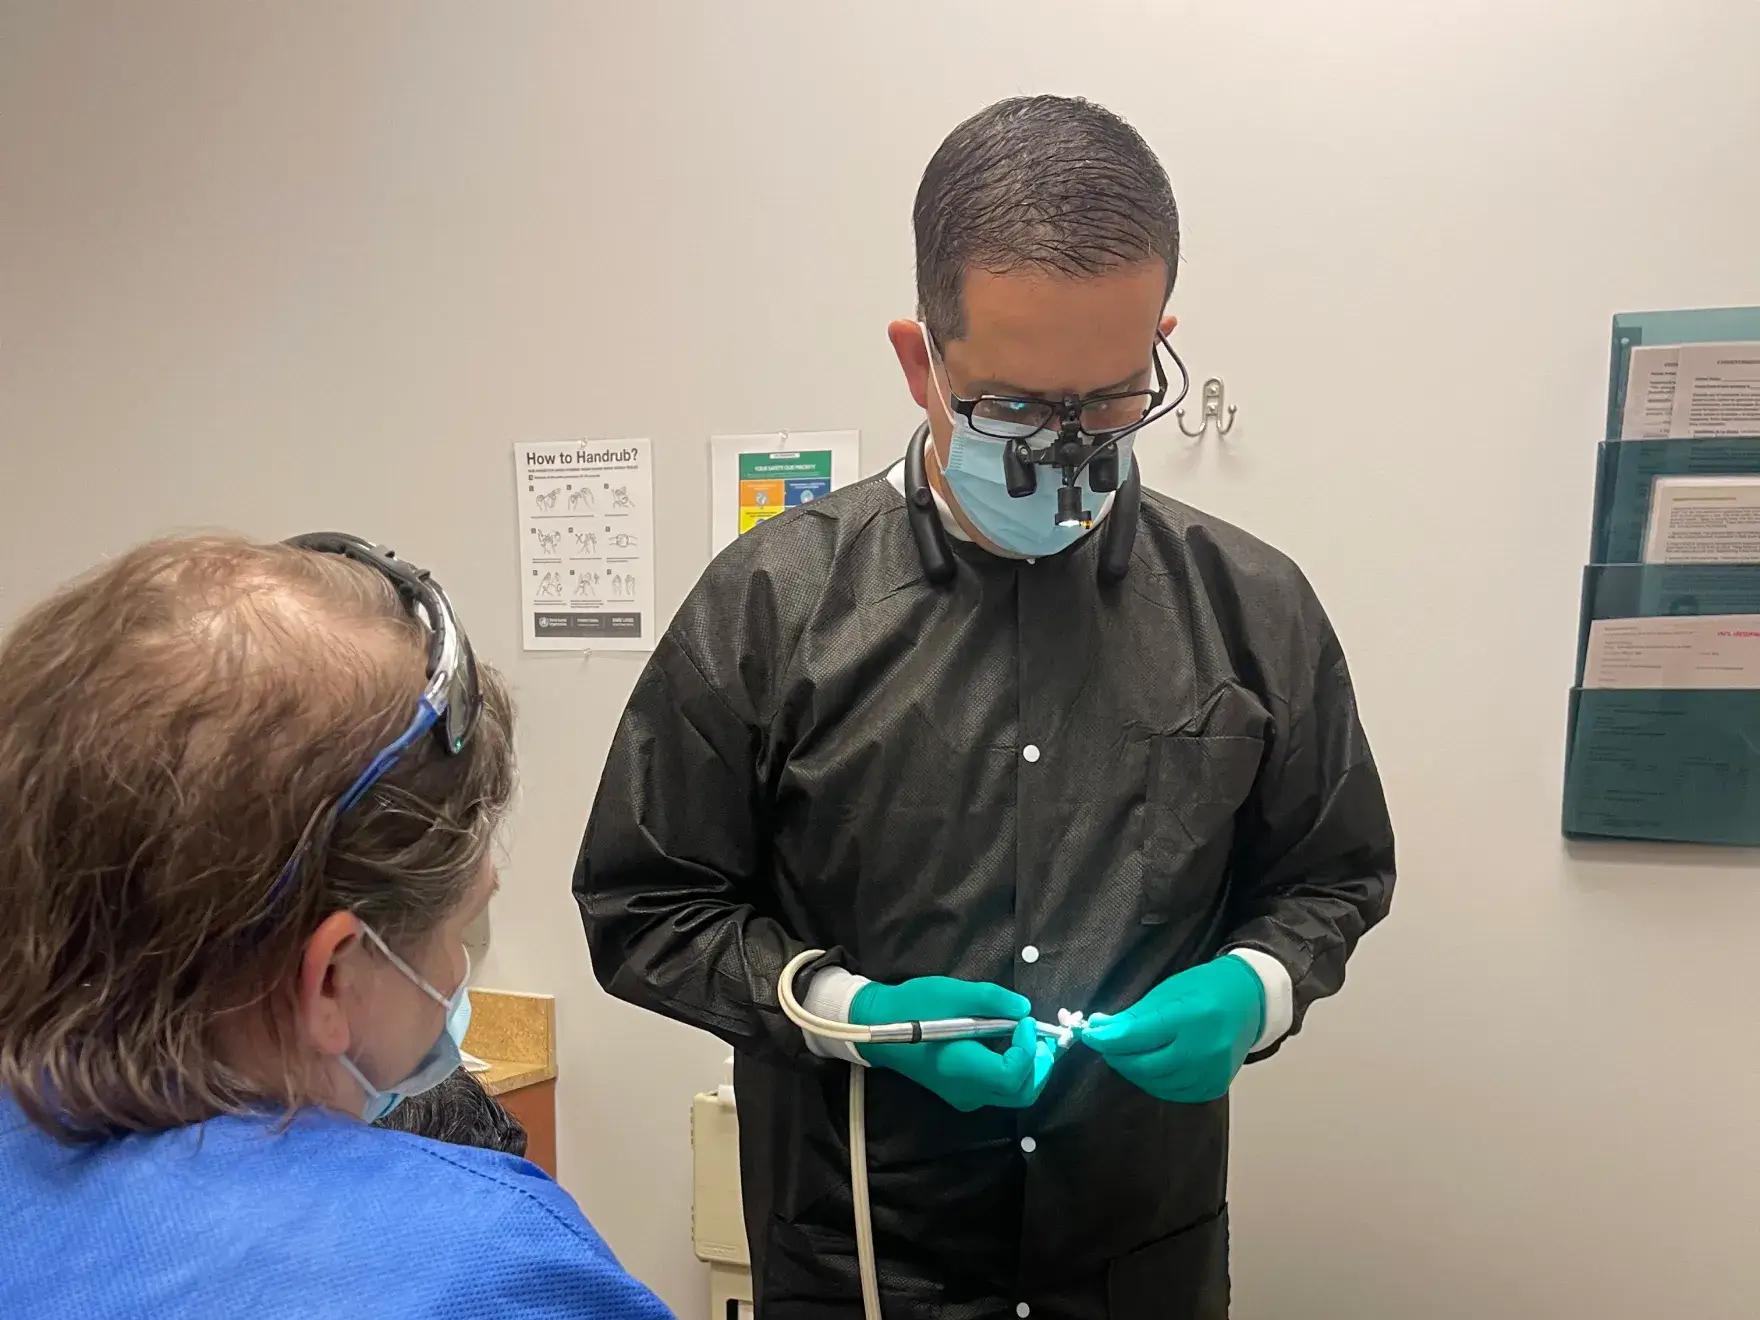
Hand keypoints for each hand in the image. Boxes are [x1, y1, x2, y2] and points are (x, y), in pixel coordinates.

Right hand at [852, 977, 1058, 1111]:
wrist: (879, 1027)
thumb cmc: (913, 1007)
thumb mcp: (953, 993)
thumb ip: (992, 1000)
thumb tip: (1025, 1009)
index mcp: (963, 1068)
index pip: (1014, 1074)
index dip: (1029, 1049)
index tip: (1025, 1021)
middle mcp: (967, 1090)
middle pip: (1021, 1092)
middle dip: (1041, 1065)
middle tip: (1044, 1036)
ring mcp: (964, 1095)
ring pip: (1013, 1094)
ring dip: (1031, 1068)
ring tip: (1032, 1038)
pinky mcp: (961, 1092)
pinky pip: (999, 1089)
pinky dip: (1016, 1071)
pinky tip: (1012, 1045)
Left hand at [1082, 955, 1264, 1103]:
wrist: (1250, 1001)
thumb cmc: (1204, 988)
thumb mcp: (1168, 991)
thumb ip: (1135, 1015)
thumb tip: (1099, 1029)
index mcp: (1190, 1016)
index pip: (1136, 1036)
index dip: (1107, 1038)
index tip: (1089, 1035)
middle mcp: (1204, 1049)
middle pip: (1144, 1065)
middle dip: (1117, 1056)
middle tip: (1106, 1045)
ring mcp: (1211, 1072)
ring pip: (1156, 1082)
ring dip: (1134, 1070)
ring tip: (1127, 1054)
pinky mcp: (1215, 1086)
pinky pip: (1174, 1092)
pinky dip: (1155, 1082)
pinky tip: (1151, 1067)